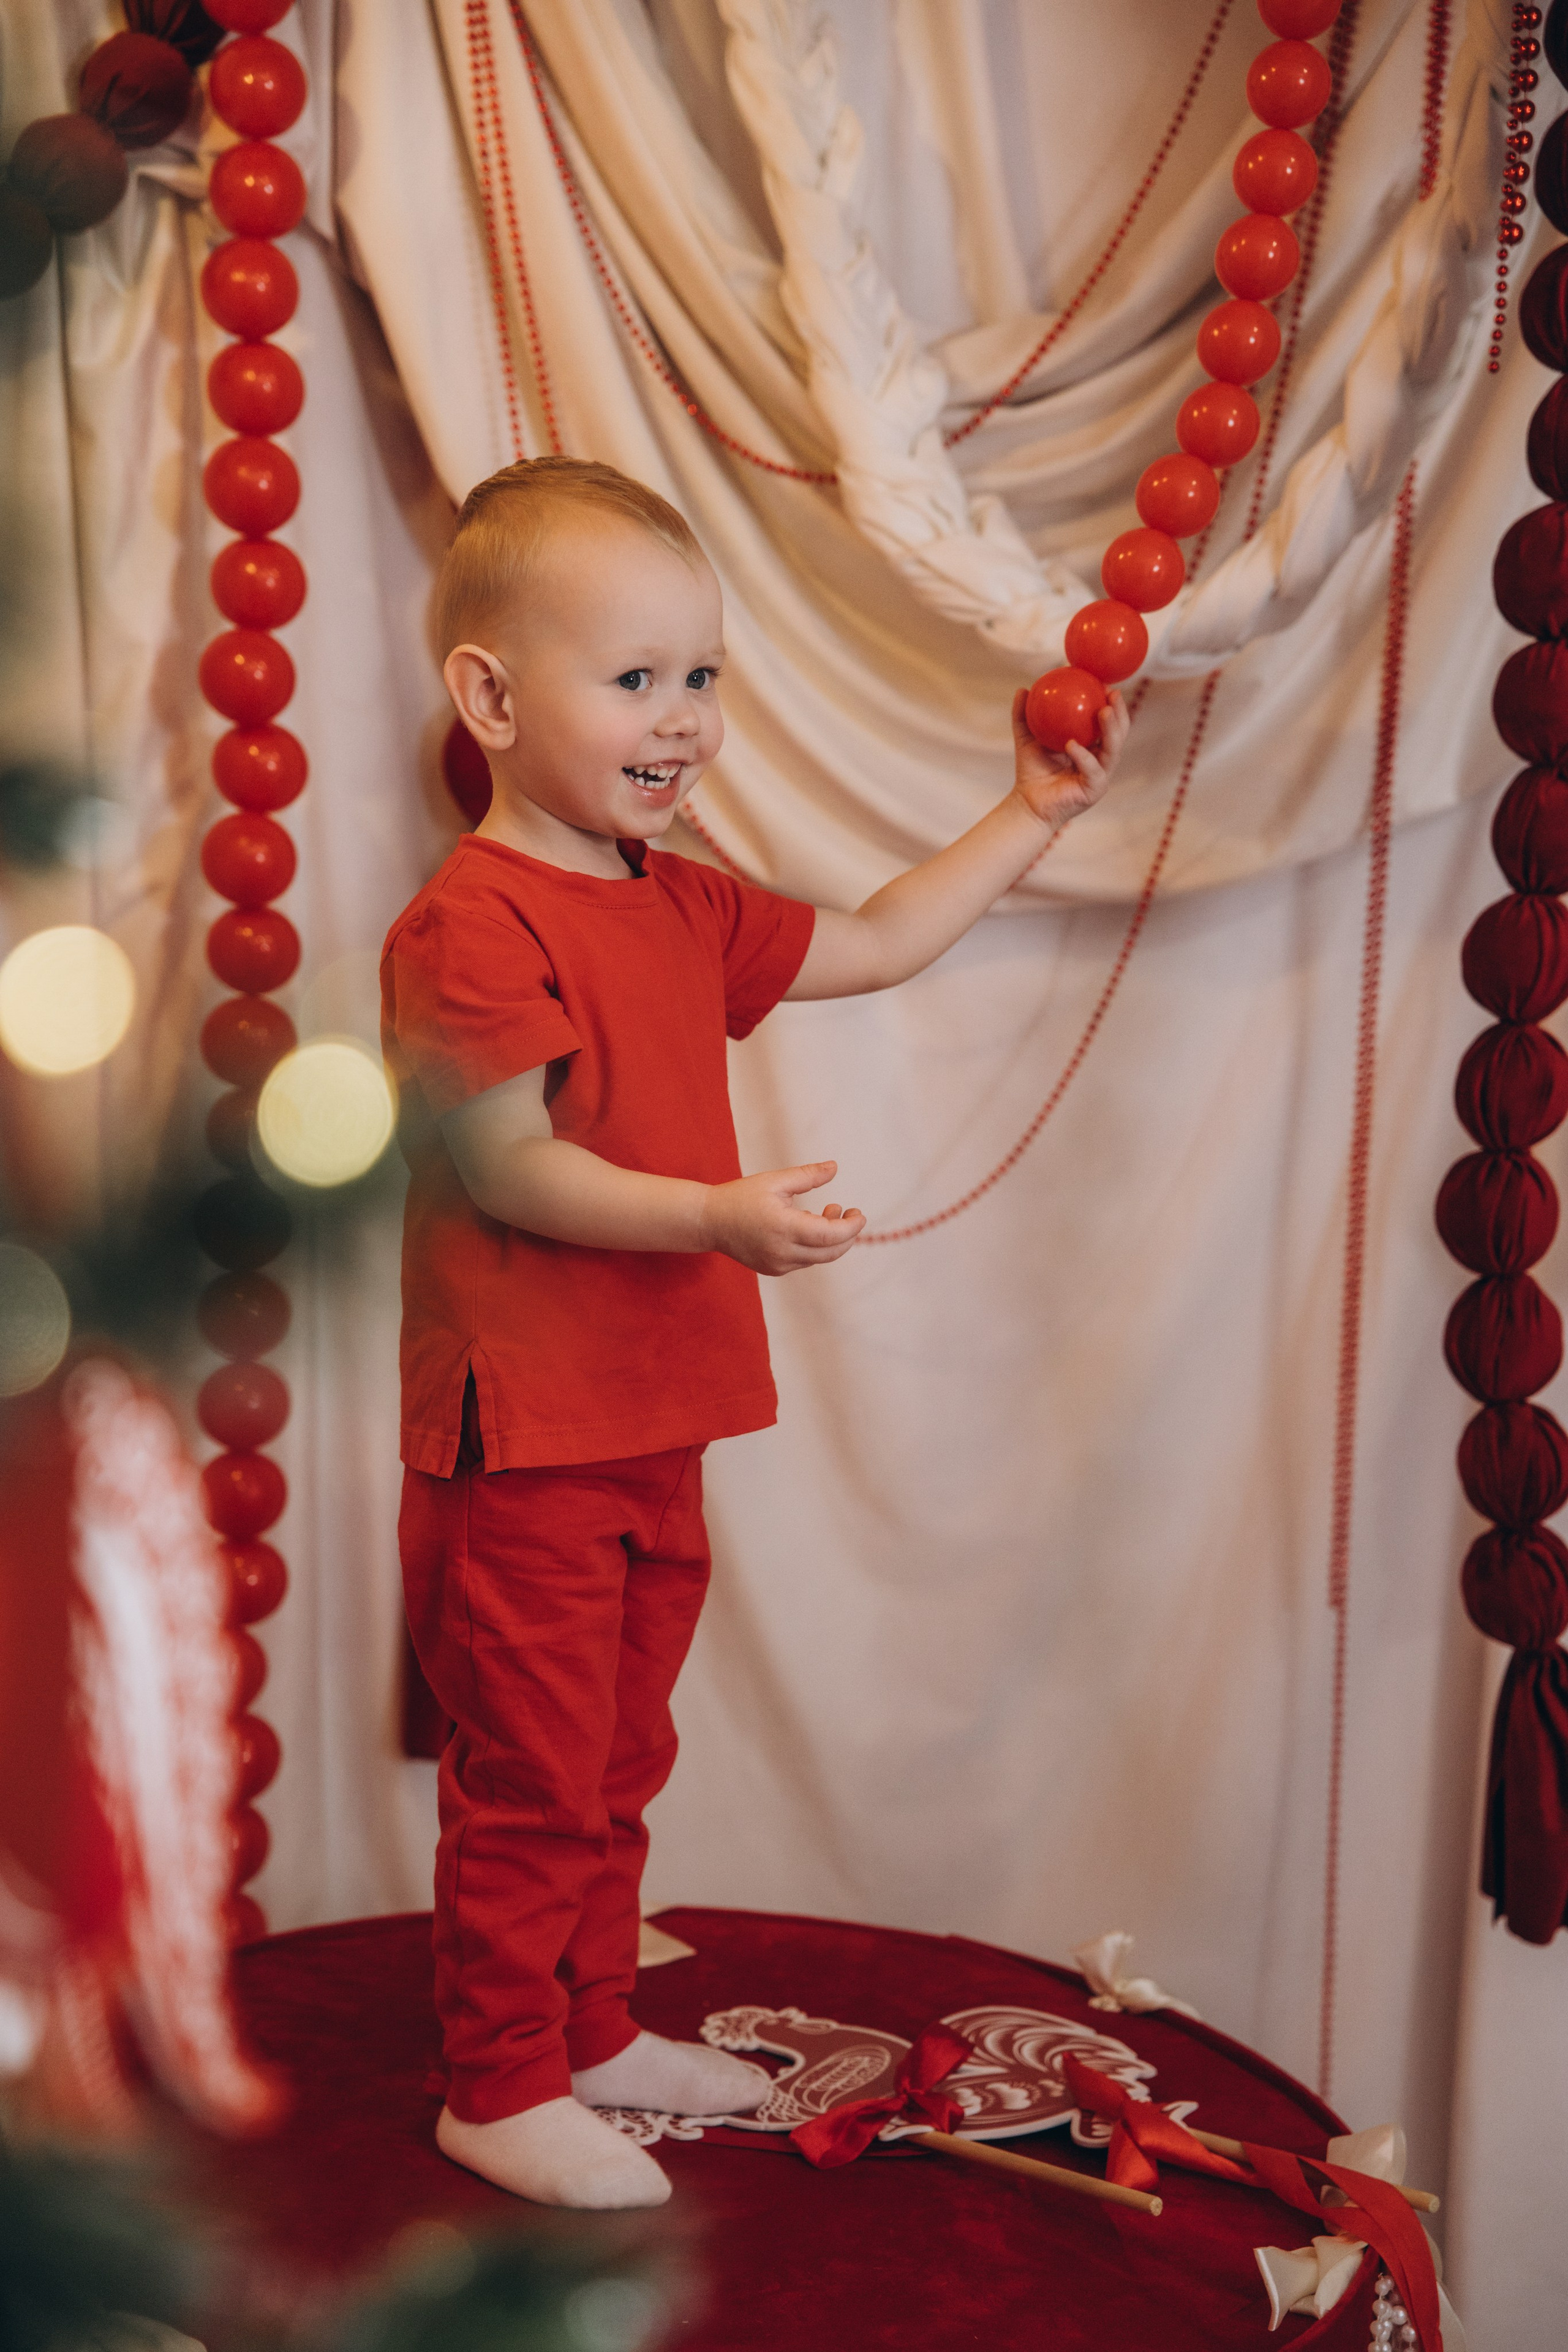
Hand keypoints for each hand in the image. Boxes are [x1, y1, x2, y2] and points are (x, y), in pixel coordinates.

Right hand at [701, 1160, 864, 1275]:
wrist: (709, 1221)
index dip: (851, 1227)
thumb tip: (835, 1167)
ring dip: (831, 1239)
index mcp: (783, 1227)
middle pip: (830, 1252)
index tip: (859, 1214)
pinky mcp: (773, 1270)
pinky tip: (808, 1225)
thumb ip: (807, 1176)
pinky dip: (814, 1246)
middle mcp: (781, 1252)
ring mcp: (777, 1264)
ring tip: (828, 1211)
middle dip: (847, 1235)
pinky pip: (804, 1261)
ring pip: (818, 1258)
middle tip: (849, 1213)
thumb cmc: (741, 1196)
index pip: (830, 1236)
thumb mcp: (775, 1180)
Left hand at [1009, 686, 1128, 830]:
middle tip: (1113, 693)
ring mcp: (1100, 776)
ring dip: (1111, 730)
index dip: (1111, 704)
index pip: (1107, 723)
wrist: (1027, 802)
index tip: (1106, 684)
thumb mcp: (1026, 738)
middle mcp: (1100, 760)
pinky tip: (1073, 744)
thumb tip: (1022, 689)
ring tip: (1104, 711)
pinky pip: (1092, 771)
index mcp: (1091, 746)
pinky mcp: (1093, 791)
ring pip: (1113, 751)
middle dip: (1120, 713)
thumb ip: (1024, 715)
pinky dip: (1084, 757)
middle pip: (1119, 734)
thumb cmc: (1031, 771)